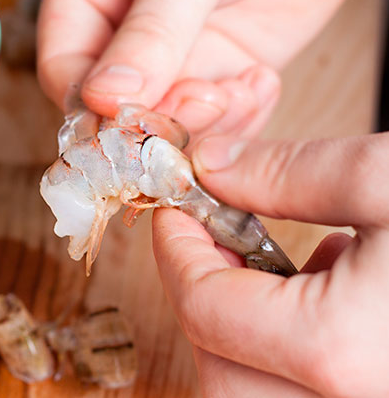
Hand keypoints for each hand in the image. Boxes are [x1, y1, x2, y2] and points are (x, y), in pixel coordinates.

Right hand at [37, 0, 357, 136]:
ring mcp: (172, 62)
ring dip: (205, 126)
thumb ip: (150, 31)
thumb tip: (107, 100)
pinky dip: (239, 121)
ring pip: (166, 126)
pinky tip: (260, 84)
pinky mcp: (218, 76)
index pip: (65, 70)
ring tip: (240, 92)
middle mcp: (124, 39)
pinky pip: (215, 123)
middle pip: (115, 111)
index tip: (132, 117)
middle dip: (159, 120)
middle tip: (205, 101)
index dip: (93, 106)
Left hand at [152, 133, 388, 396]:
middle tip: (211, 238)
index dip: (174, 251)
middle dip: (198, 292)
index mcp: (330, 347)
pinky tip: (325, 283)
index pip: (201, 307)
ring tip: (266, 256)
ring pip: (250, 384)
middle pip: (217, 363)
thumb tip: (215, 166)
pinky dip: (286, 341)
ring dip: (239, 319)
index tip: (173, 210)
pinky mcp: (371, 392)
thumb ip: (289, 174)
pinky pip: (298, 387)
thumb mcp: (386, 179)